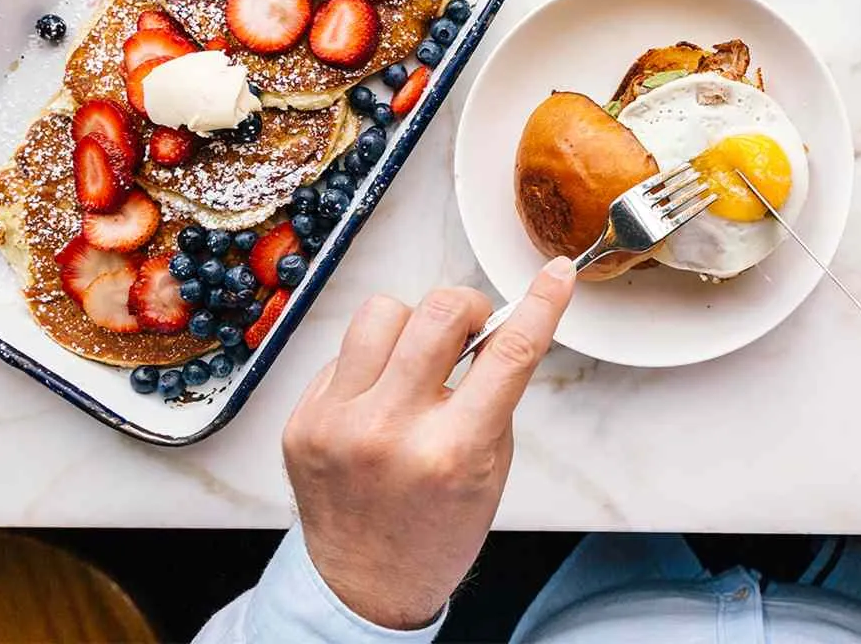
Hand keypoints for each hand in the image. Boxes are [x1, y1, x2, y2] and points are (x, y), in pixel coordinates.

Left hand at [282, 257, 575, 629]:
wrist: (365, 585)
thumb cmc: (437, 528)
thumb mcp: (489, 468)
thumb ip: (493, 395)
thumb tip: (496, 325)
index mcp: (451, 452)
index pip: (508, 354)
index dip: (541, 304)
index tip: (557, 274)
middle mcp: (389, 432)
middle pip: (438, 312)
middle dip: (467, 307)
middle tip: (471, 329)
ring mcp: (337, 423)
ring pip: (381, 313)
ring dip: (412, 325)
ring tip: (418, 359)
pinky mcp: (303, 421)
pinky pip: (344, 353)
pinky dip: (372, 364)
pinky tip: (380, 398)